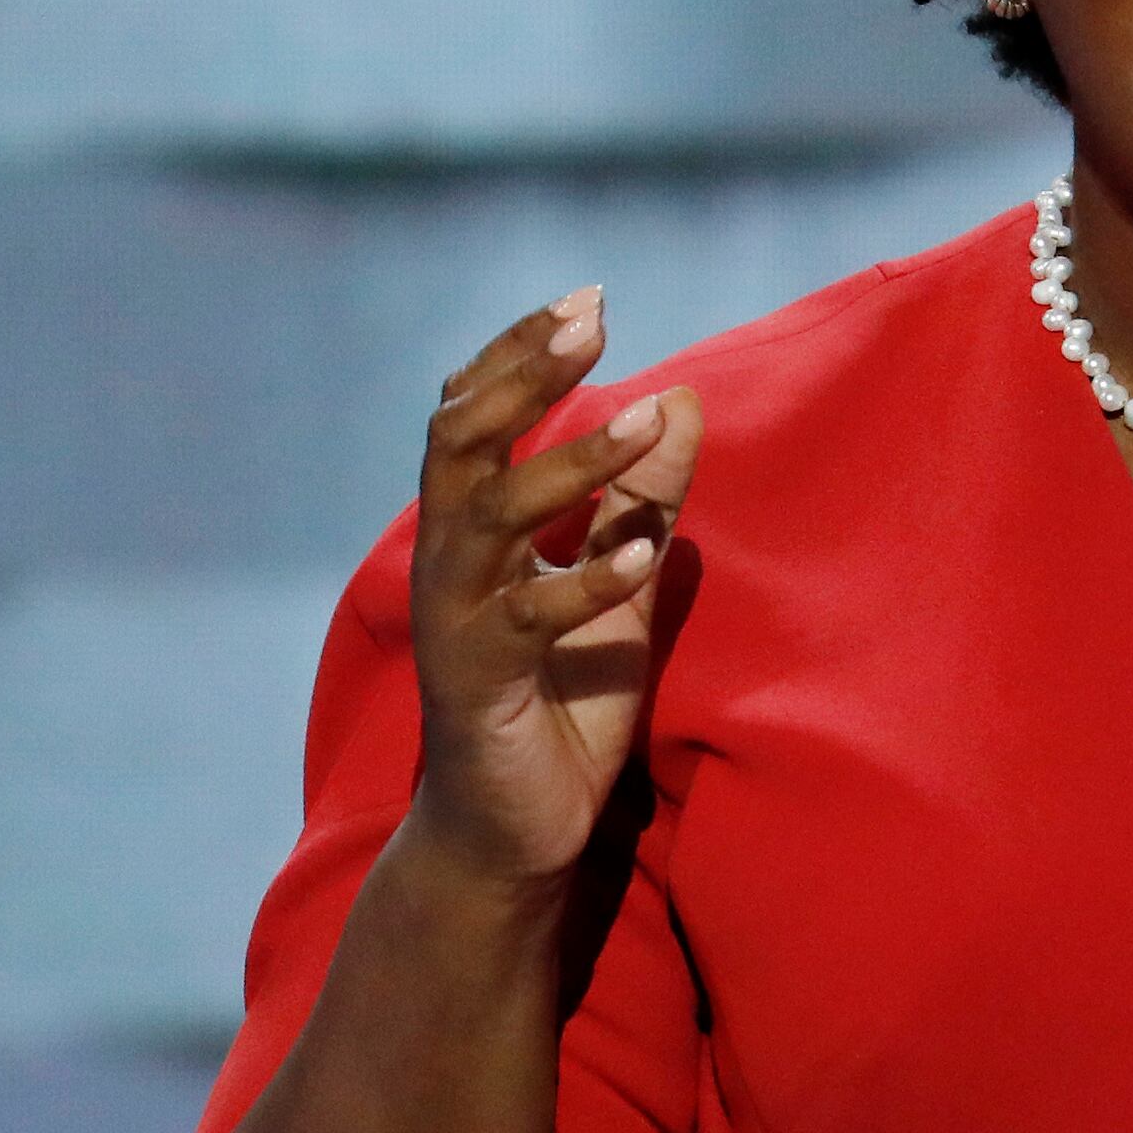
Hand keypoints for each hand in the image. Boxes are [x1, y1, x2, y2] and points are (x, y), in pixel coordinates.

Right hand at [403, 287, 702, 890]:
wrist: (514, 832)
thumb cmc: (559, 703)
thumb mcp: (621, 586)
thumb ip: (641, 501)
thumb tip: (682, 400)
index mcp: (475, 530)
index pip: (474, 414)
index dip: (520, 353)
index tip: (588, 300)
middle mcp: (450, 562)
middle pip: (461, 440)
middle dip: (524, 375)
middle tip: (591, 323)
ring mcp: (455, 622)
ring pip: (486, 515)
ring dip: (568, 463)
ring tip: (643, 422)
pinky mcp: (476, 686)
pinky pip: (524, 620)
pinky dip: (585, 582)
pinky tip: (642, 558)